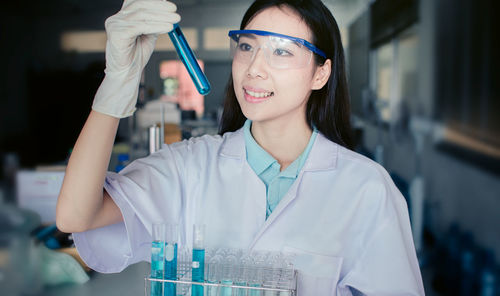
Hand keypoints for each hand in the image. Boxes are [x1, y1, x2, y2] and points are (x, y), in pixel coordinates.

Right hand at [92, 0, 179, 117]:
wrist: (127, 75)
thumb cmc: (136, 56)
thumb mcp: (148, 35)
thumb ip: (154, 23)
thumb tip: (169, 12)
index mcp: (122, 16)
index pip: (138, 1)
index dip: (155, 2)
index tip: (171, 6)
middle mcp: (116, 18)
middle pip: (140, 6)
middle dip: (160, 8)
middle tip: (175, 12)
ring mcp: (114, 25)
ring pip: (141, 16)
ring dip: (161, 17)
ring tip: (176, 20)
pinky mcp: (116, 34)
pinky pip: (139, 27)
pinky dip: (156, 26)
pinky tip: (168, 27)